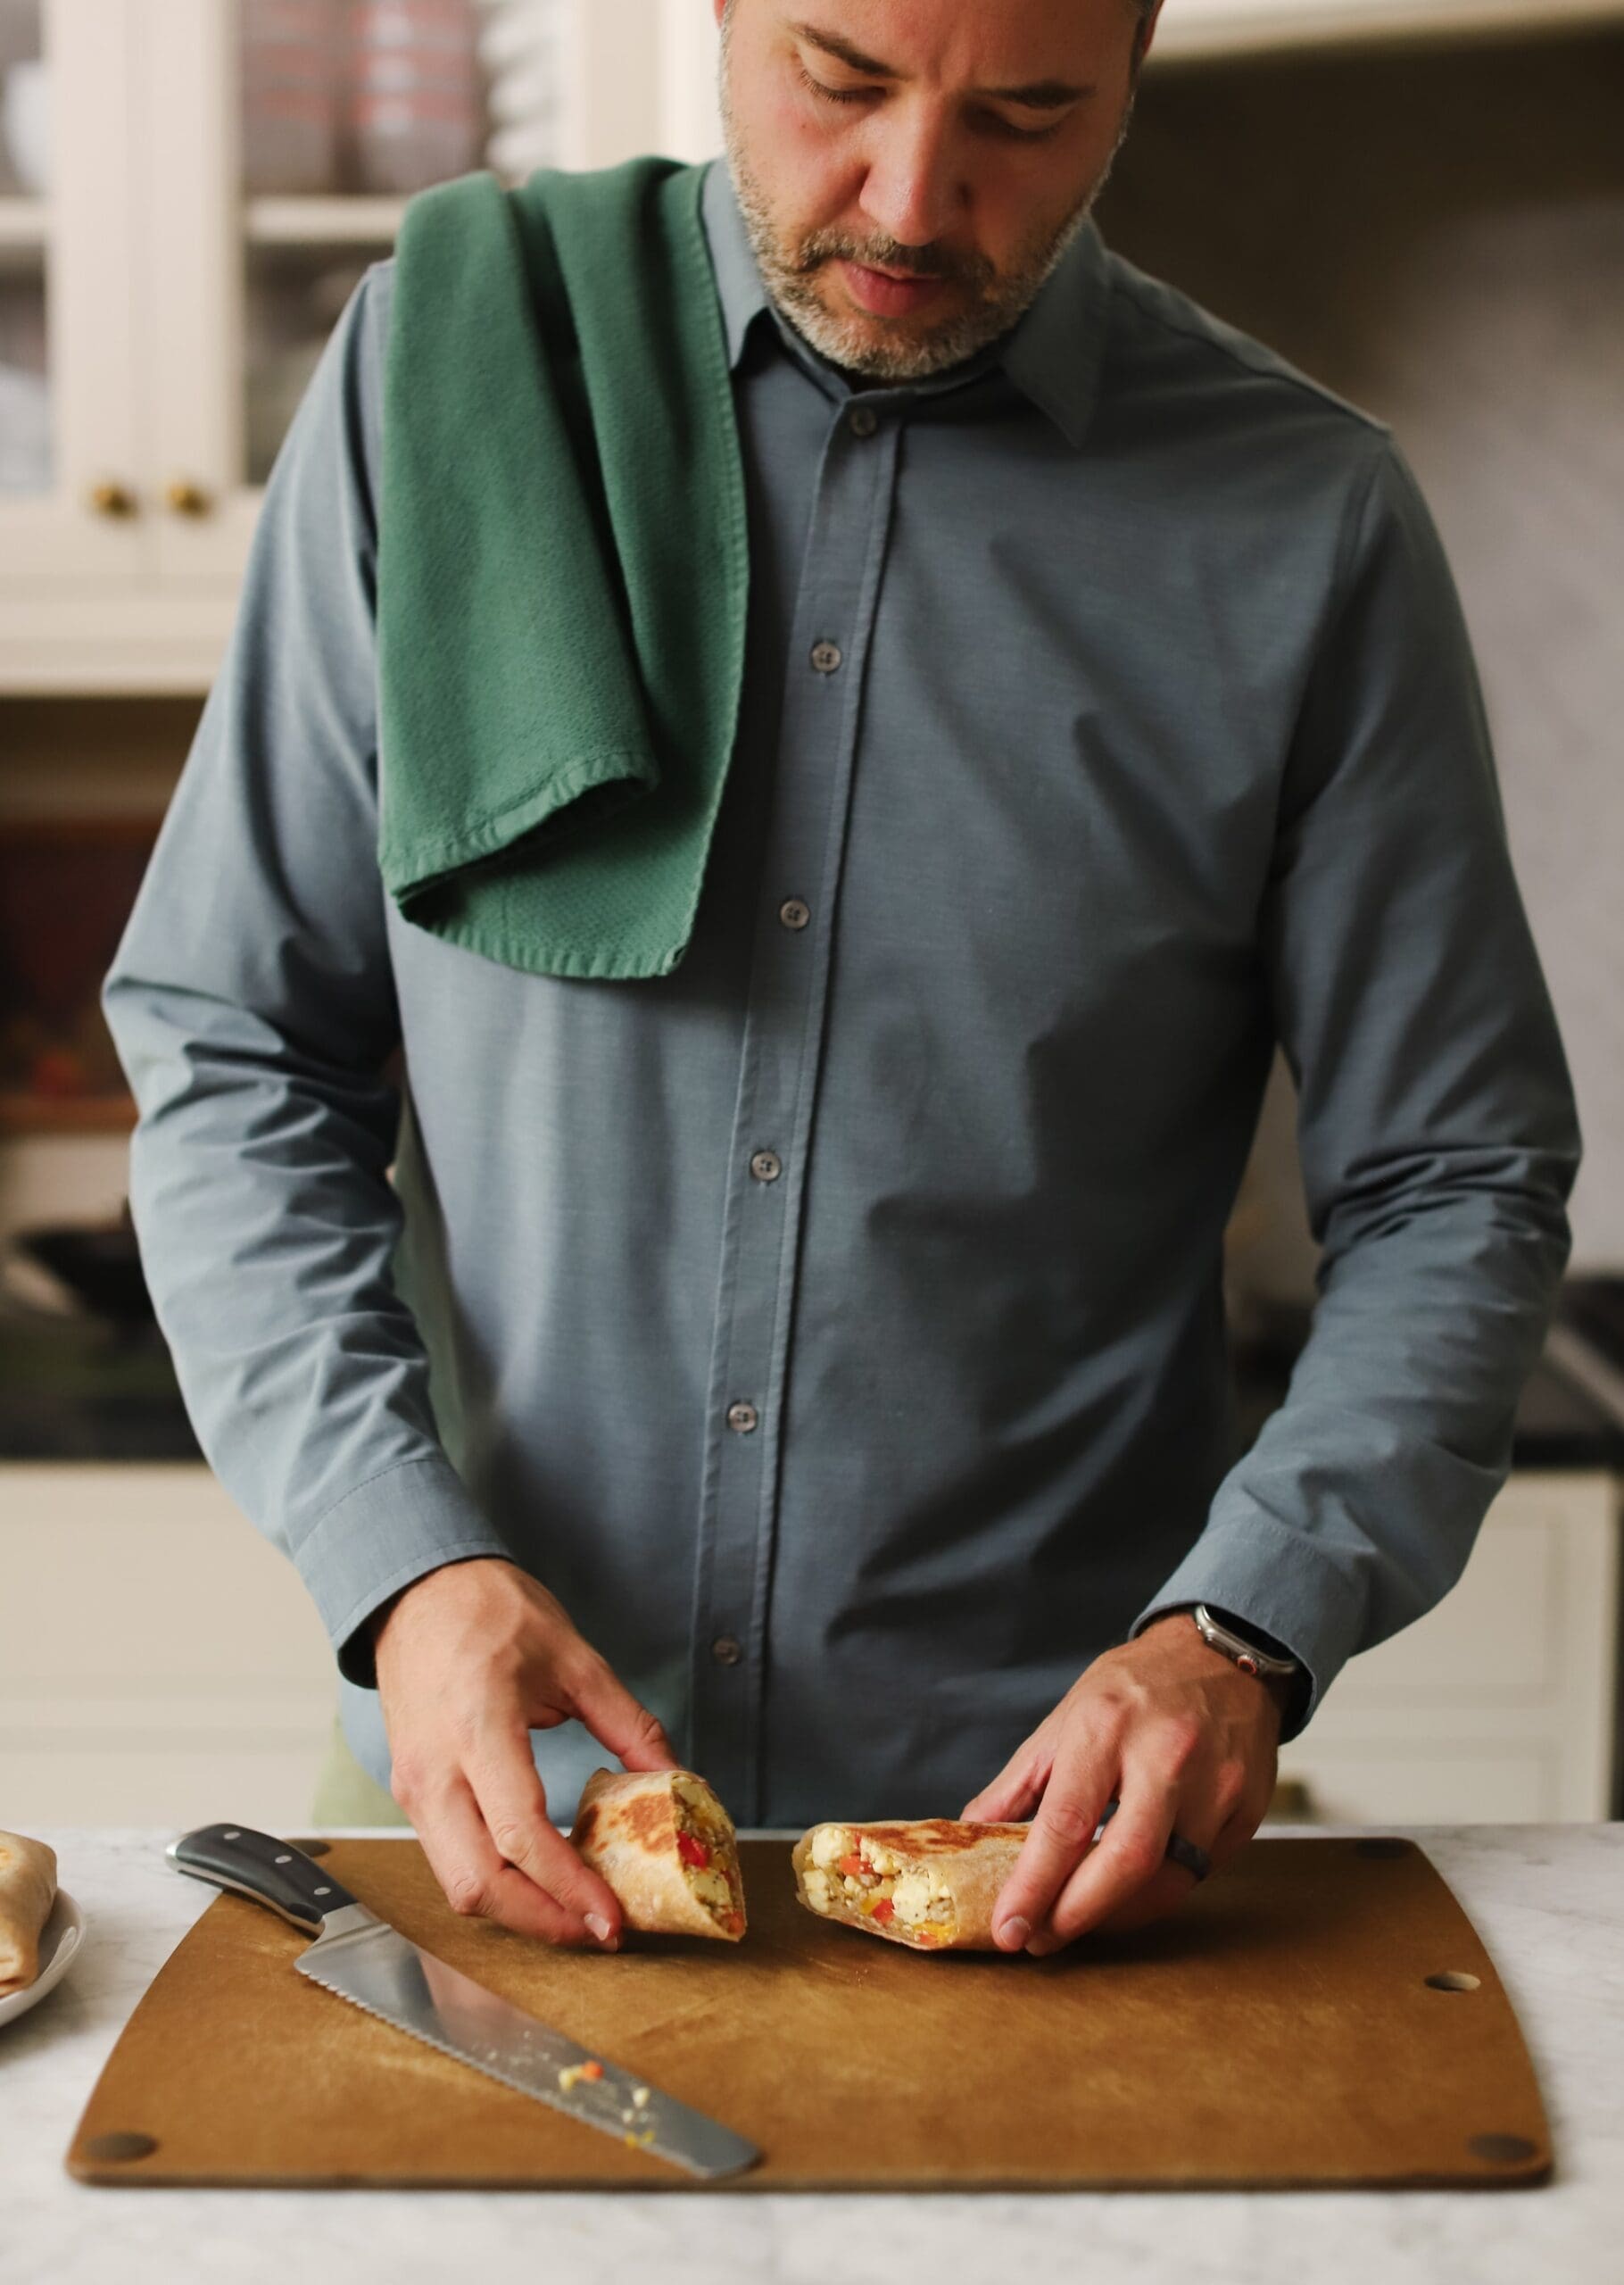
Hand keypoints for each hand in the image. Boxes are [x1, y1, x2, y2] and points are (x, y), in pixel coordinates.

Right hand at [373, 1557, 678, 1948]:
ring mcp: (412, 1787)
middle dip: (541, 1922)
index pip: (518, 1834)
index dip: (568, 1887)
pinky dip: (495, 1882)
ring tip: (577, 1911)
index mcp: (478, 1727)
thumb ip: (628, 1723)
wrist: (417, 1589)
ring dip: (517, 1911)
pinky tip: (540, 1878)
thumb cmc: (491, 1611)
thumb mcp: (574, 1657)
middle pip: (477, 1883)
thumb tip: (679, 1778)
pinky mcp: (409, 1794)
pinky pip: (448, 1859)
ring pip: (456, 1883)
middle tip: (600, 1929)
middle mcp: (433, 1770)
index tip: (612, 1917)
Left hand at [960, 1612, 1283, 1955]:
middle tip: (1041, 1940)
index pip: (1065, 1823)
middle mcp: (1166, 1754)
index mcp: (1107, 1726)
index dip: (1033, 1886)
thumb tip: (970, 1835)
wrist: (1222, 1654)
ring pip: (1168, 1880)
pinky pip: (1201, 1873)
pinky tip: (1129, 1894)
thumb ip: (1019, 1784)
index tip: (1008, 1928)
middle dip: (1076, 1915)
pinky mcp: (1248, 1808)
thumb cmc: (1134, 1687)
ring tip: (1078, 1921)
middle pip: (1123, 1863)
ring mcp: (1216, 1783)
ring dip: (1117, 1915)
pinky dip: (1159, 1893)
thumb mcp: (1066, 1717)